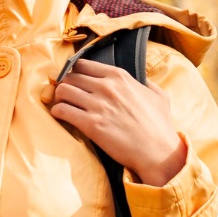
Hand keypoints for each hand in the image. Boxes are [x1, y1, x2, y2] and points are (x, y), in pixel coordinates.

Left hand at [48, 57, 187, 185]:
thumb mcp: (159, 96)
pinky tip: (61, 117)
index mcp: (119, 76)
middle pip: (69, 77)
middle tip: (65, 95)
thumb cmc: (160, 126)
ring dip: (58, 98)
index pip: (83, 64)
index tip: (72, 80)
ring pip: (62, 91)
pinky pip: (62, 110)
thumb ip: (146, 83)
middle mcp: (106, 87)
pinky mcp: (91, 124)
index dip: (73, 72)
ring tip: (62, 105)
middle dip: (64, 85)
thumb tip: (142, 80)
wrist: (158, 152)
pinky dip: (57, 113)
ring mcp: (98, 105)